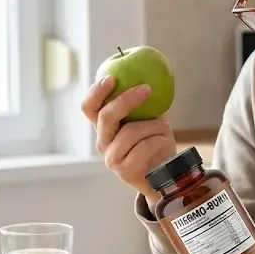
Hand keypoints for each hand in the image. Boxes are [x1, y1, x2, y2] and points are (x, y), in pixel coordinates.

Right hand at [81, 76, 176, 209]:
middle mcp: (103, 142)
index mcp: (104, 127)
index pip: (89, 107)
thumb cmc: (156, 144)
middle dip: (126, 99)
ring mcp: (112, 158)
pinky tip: (165, 141)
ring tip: (165, 127)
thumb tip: (152, 76)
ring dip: (153, 125)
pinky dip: (158, 141)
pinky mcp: (125, 171)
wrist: (164, 177)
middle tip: (146, 89)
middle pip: (106, 116)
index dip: (96, 91)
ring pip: (129, 132)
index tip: (112, 78)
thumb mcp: (149, 120)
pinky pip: (143, 148)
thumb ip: (145, 104)